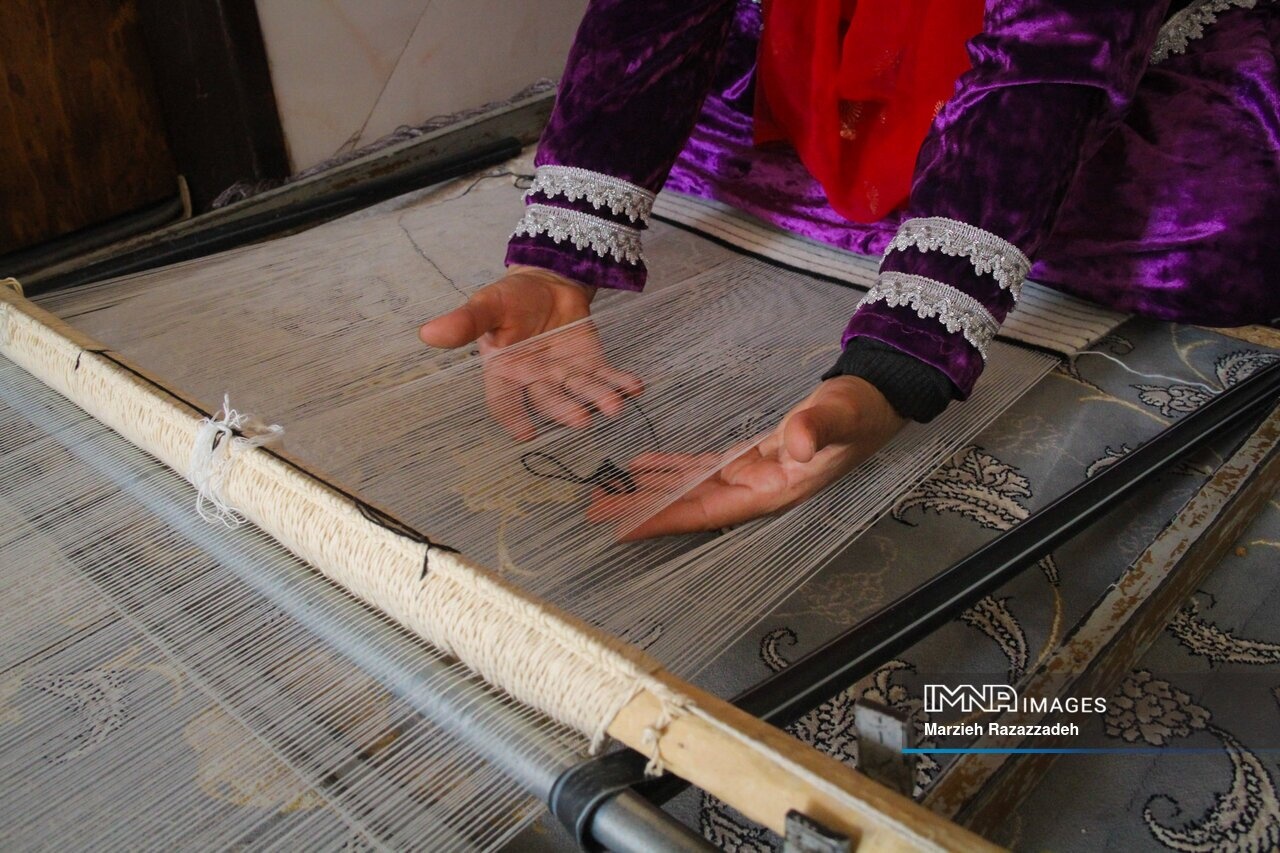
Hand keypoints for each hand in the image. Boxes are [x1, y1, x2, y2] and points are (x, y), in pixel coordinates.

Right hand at [419, 265, 641, 439]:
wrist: (545, 282)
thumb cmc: (510, 299)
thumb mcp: (486, 306)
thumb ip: (464, 323)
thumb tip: (426, 334)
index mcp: (505, 373)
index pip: (505, 402)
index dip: (514, 418)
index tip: (526, 433)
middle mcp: (536, 381)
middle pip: (550, 401)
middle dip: (566, 410)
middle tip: (582, 418)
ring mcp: (566, 375)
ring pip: (582, 391)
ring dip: (599, 399)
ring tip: (615, 405)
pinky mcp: (591, 363)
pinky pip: (606, 377)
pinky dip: (620, 383)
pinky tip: (635, 387)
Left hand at [586, 375, 905, 538]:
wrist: (873, 401)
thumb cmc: (858, 412)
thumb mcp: (839, 416)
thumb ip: (817, 430)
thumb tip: (798, 446)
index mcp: (774, 491)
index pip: (708, 512)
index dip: (666, 521)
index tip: (624, 528)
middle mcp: (757, 491)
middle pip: (690, 507)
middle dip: (643, 511)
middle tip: (596, 511)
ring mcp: (752, 476)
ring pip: (690, 489)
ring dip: (649, 492)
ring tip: (607, 494)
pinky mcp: (750, 458)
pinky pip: (701, 468)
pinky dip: (671, 468)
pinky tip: (641, 466)